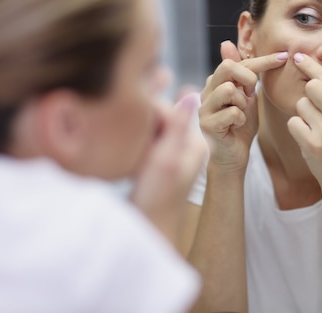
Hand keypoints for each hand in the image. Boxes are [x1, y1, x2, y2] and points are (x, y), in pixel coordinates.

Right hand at [131, 94, 207, 240]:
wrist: (148, 231)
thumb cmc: (157, 199)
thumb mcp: (166, 159)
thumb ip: (177, 127)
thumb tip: (194, 91)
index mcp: (195, 142)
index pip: (169, 110)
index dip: (147, 114)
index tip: (133, 128)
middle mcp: (185, 146)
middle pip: (159, 117)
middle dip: (141, 123)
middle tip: (133, 145)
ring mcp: (171, 154)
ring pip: (149, 129)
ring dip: (135, 134)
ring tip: (132, 155)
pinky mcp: (156, 163)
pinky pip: (144, 142)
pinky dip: (133, 145)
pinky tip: (127, 159)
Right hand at [199, 40, 286, 171]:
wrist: (233, 155)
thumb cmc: (240, 126)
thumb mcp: (246, 96)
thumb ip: (242, 73)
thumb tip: (226, 43)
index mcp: (216, 82)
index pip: (238, 62)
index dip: (262, 60)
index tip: (284, 57)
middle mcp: (206, 91)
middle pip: (227, 68)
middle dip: (248, 78)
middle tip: (251, 93)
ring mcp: (204, 107)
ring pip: (228, 89)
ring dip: (242, 103)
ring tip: (240, 114)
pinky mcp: (206, 124)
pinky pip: (232, 113)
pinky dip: (240, 120)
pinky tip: (236, 126)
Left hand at [287, 53, 321, 187]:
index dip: (310, 66)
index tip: (298, 57)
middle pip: (311, 87)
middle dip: (310, 96)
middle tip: (317, 109)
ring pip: (301, 105)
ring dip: (304, 115)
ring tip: (317, 128)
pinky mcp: (312, 144)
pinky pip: (293, 123)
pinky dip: (297, 129)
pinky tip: (310, 138)